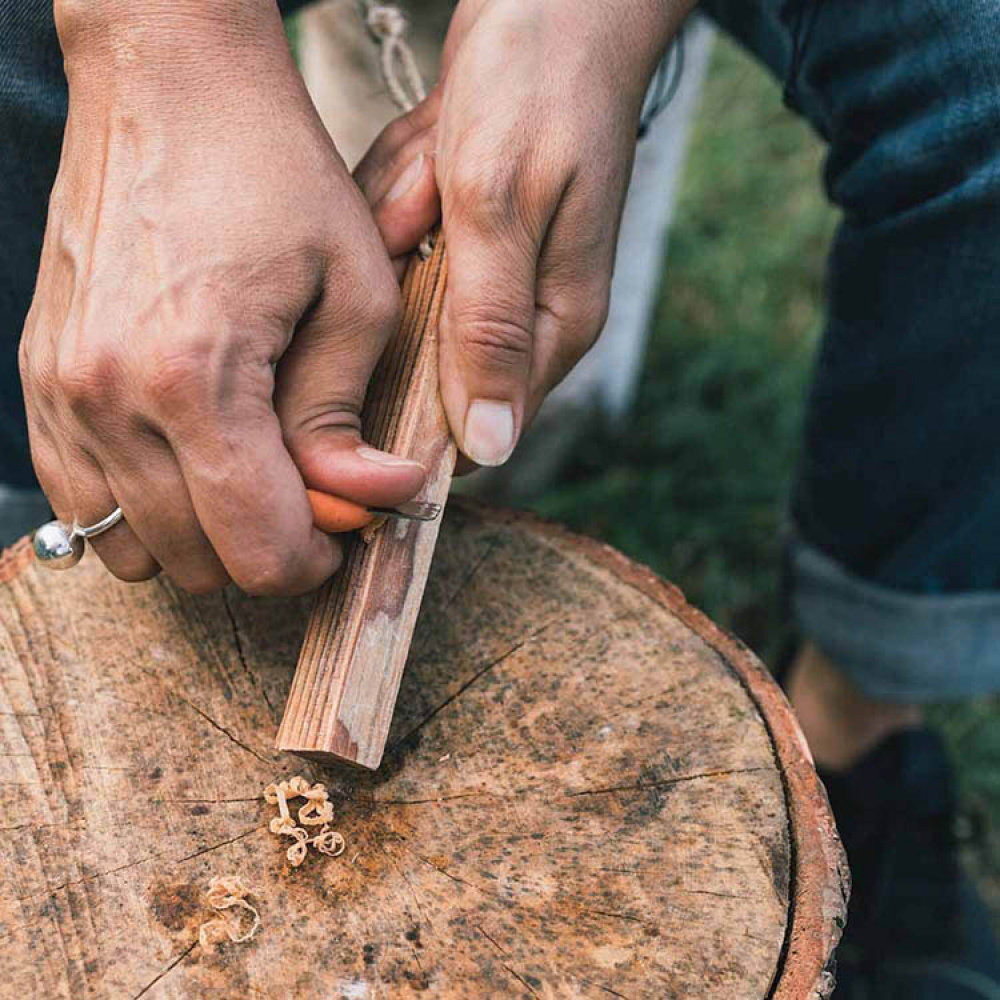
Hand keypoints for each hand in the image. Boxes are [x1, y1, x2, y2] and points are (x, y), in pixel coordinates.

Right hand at [20, 1, 424, 594]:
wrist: (168, 84)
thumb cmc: (275, 176)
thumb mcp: (355, 293)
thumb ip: (347, 416)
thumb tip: (369, 499)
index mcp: (196, 379)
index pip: (257, 549)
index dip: (316, 558)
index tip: (347, 525)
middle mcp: (110, 399)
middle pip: (197, 562)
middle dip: (268, 547)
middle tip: (312, 494)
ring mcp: (62, 393)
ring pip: (134, 545)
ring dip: (204, 536)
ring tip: (252, 476)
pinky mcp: (41, 379)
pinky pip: (81, 499)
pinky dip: (142, 507)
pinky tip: (189, 461)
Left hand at [356, 0, 685, 466]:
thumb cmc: (539, 89)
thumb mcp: (500, 208)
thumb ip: (489, 330)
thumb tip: (492, 446)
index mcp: (554, 326)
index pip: (478, 425)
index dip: (411, 414)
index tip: (362, 359)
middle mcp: (526, 314)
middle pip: (425, 356)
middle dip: (399, 291)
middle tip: (421, 205)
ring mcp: (492, 272)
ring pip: (402, 295)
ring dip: (399, 225)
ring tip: (430, 167)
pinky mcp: (465, 235)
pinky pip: (400, 244)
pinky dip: (398, 194)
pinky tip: (425, 152)